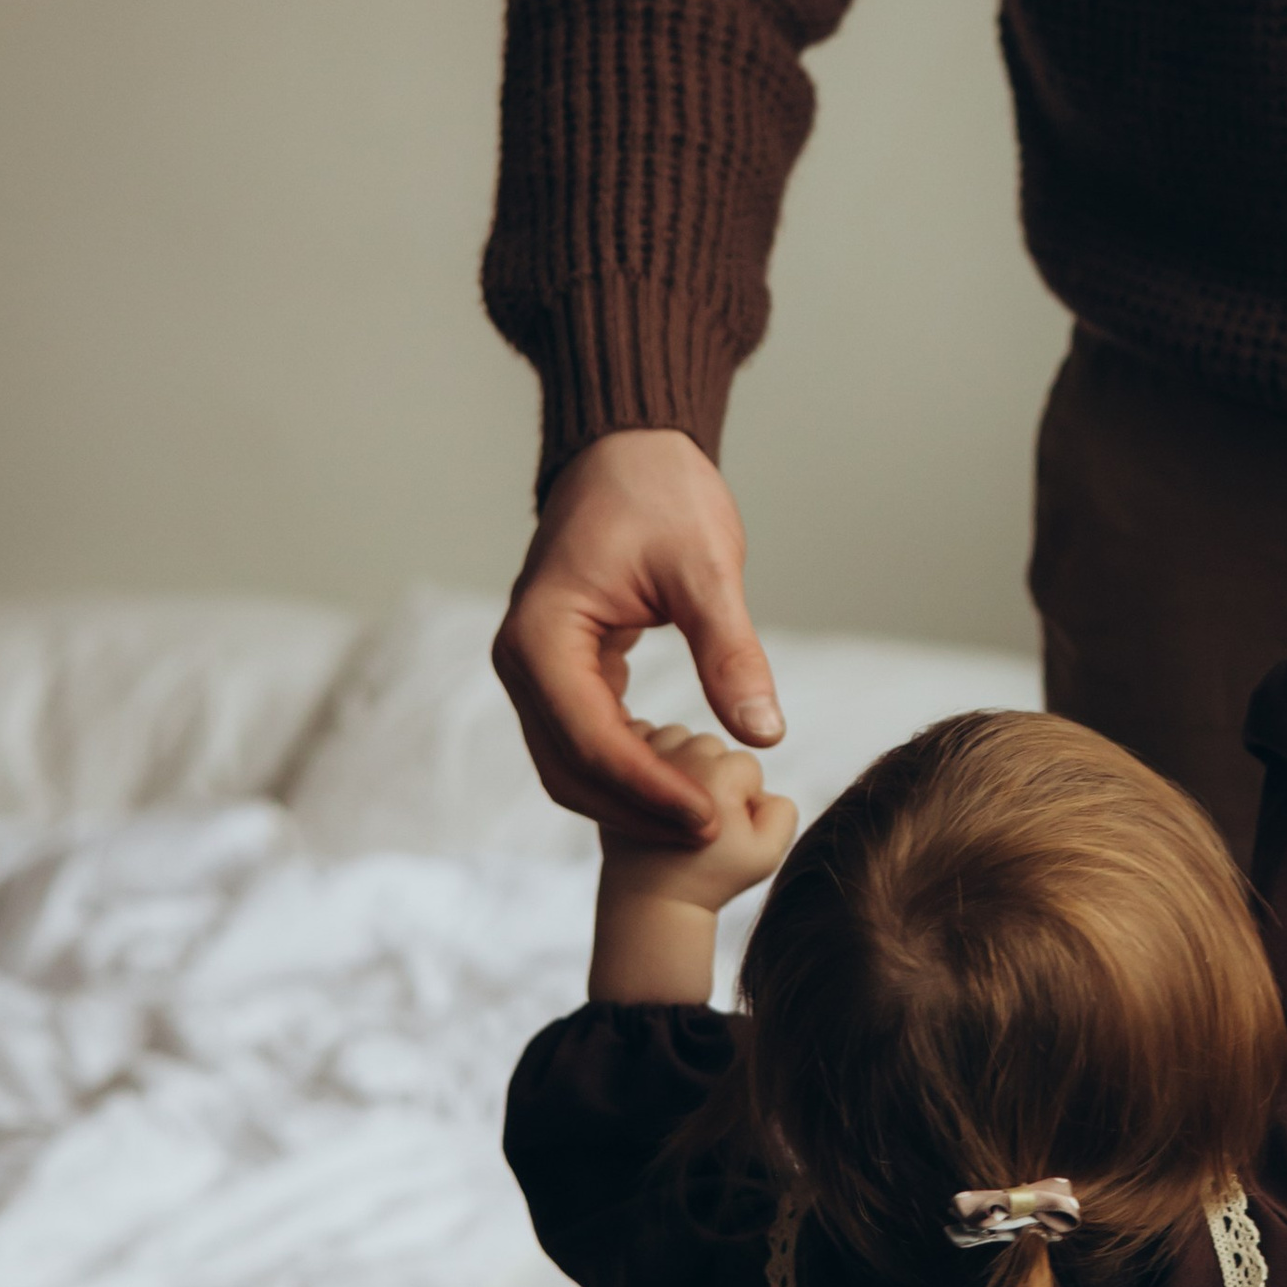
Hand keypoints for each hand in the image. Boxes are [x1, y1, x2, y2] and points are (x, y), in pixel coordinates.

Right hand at [493, 428, 782, 850]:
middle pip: (570, 769)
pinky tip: (680, 784)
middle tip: (711, 834)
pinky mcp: (557, 674)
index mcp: (541, 636)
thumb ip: (730, 652)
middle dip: (639, 809)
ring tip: (700, 822)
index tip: (708, 820)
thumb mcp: (706, 567)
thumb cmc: (661, 493)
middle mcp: (521, 662)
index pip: (589, 739)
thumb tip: (765, 733)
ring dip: (629, 802)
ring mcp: (533, 671)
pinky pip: (581, 743)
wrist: (627, 451)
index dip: (649, 789)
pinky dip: (625, 773)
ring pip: (570, 768)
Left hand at [591, 728, 800, 1005]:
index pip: (747, 765)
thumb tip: (759, 785)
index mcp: (718, 776)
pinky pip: (641, 741)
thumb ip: (781, 809)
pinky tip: (652, 792)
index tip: (722, 831)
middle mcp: (680, 759)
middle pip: (712, 746)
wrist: (651, 900)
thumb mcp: (767, 853)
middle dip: (714, 776)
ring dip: (682, 764)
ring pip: (678, 739)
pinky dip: (649, 759)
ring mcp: (643, 762)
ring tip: (676, 807)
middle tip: (699, 820)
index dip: (744, 799)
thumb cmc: (710, 879)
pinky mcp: (616, 770)